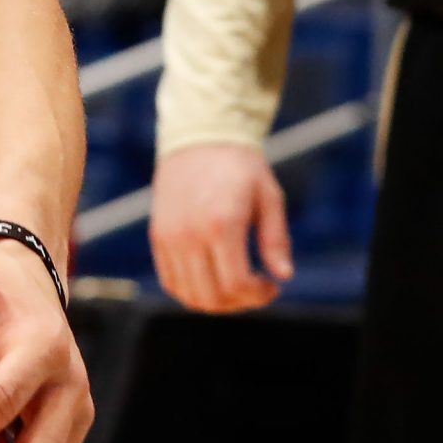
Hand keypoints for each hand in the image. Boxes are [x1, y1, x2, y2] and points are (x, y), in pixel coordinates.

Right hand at [149, 142, 291, 312]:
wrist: (199, 139)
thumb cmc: (240, 167)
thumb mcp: (269, 197)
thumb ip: (276, 239)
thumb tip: (284, 276)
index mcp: (221, 222)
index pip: (235, 284)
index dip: (258, 296)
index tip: (271, 286)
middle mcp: (189, 233)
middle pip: (211, 296)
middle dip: (239, 303)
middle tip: (255, 290)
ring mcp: (169, 236)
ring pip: (188, 294)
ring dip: (215, 302)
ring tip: (234, 287)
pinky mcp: (158, 235)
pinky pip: (170, 281)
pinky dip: (191, 291)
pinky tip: (211, 278)